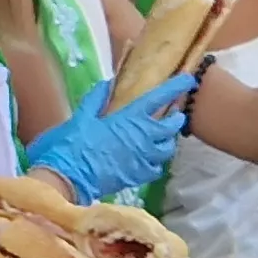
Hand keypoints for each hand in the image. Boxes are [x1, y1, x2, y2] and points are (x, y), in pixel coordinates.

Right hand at [22, 76, 191, 203]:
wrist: (69, 178)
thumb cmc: (73, 144)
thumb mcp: (81, 117)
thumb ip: (96, 99)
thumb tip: (108, 83)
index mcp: (129, 118)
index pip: (159, 98)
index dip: (175, 87)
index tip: (188, 79)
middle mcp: (143, 137)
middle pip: (171, 125)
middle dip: (176, 117)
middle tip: (174, 112)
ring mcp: (143, 158)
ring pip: (168, 148)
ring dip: (169, 139)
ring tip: (163, 136)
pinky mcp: (138, 175)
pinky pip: (157, 167)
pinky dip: (156, 160)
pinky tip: (150, 158)